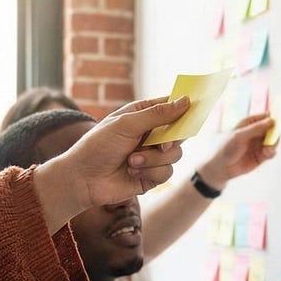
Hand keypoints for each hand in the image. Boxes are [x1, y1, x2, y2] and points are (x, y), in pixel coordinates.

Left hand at [33, 96, 189, 231]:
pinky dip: (150, 171)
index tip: (198, 105)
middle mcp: (150, 134)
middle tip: (161, 144)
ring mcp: (152, 155)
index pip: (171, 106)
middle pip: (180, 132)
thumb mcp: (126, 124)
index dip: (186, 106)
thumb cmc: (98, 146)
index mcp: (143, 114)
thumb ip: (158, 114)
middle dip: (171, 140)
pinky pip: (167, 172)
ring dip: (154, 159)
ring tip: (131, 160)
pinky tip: (132, 171)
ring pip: (175, 154)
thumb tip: (186, 101)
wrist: (83, 179)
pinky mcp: (152, 175)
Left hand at [197, 113, 275, 188]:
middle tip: (275, 136)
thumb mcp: (239, 136)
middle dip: (275, 132)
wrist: (221, 168)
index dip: (273, 117)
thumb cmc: (226, 148)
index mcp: (249, 123)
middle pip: (272, 129)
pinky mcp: (261, 155)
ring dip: (273, 144)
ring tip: (268, 148)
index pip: (265, 117)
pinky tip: (267, 154)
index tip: (280, 120)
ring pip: (273, 141)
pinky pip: (271, 152)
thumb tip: (271, 121)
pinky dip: (271, 152)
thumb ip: (256, 129)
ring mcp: (259, 144)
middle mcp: (256, 132)